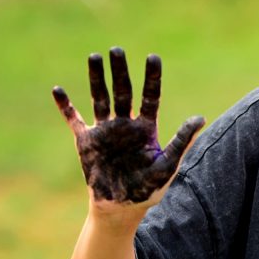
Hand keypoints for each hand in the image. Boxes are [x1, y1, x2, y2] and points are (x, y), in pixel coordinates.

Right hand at [52, 47, 204, 203]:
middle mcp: (125, 124)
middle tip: (116, 50)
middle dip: (120, 70)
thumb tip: (200, 118)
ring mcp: (105, 131)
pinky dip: (65, 106)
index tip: (152, 57)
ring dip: (97, 78)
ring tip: (94, 56)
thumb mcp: (168, 165)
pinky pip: (74, 120)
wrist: (121, 208)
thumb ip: (182, 141)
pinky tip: (58, 90)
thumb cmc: (148, 190)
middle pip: (123, 90)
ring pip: (100, 98)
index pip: (150, 96)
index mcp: (146, 128)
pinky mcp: (86, 142)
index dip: (152, 77)